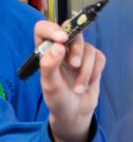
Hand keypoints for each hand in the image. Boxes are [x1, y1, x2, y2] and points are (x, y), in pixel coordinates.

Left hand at [35, 20, 104, 141]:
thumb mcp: (49, 85)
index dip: (52, 29)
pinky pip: (99, 57)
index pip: (43, 29)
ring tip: (78, 88)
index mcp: (44, 52)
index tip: (62, 39)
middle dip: (76, 50)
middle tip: (74, 65)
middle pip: (72, 33)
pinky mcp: (93, 60)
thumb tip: (57, 46)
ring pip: (88, 48)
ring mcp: (78, 53)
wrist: (75, 112)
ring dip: (85, 70)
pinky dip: (95, 72)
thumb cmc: (57, 99)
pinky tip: (86, 84)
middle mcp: (60, 49)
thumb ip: (49, 65)